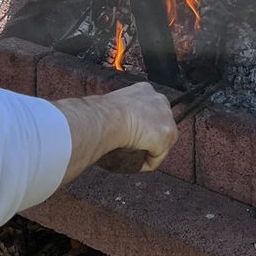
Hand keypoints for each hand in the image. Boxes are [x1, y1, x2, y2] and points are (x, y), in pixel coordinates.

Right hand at [53, 83, 178, 183]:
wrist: (108, 117)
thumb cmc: (100, 112)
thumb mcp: (106, 105)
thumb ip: (108, 111)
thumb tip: (89, 117)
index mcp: (145, 90)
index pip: (149, 110)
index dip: (141, 124)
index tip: (127, 134)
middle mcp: (161, 101)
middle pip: (158, 125)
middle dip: (149, 137)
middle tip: (131, 148)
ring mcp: (166, 118)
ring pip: (160, 142)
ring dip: (149, 151)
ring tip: (133, 159)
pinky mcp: (166, 136)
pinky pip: (157, 157)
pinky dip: (147, 164)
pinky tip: (136, 165)